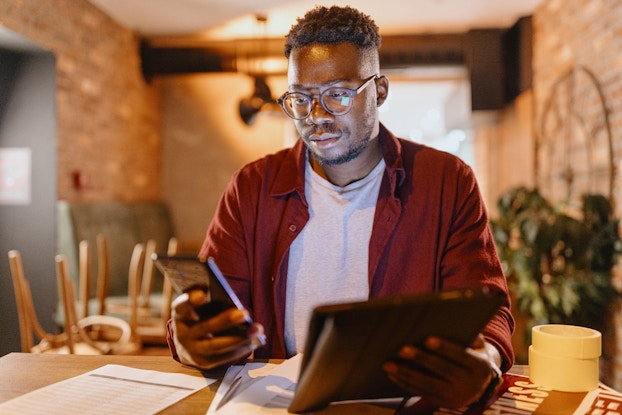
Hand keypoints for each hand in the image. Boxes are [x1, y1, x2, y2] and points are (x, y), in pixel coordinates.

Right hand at [171, 288, 264, 369]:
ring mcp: (192, 351)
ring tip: (257, 329)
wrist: (187, 344)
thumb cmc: (199, 315)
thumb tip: (231, 300)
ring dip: (240, 338)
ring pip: (217, 346)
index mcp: (180, 315)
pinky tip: (254, 340)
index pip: (181, 307)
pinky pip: (224, 357)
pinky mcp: (204, 363)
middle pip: (204, 327)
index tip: (203, 293)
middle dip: (226, 320)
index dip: (190, 300)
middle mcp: (182, 335)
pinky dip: (241, 349)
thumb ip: (210, 299)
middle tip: (245, 313)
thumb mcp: (200, 306)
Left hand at [383, 334, 500, 409]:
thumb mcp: (478, 345)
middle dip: (421, 359)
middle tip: (401, 349)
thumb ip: (468, 334)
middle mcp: (470, 384)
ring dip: (406, 374)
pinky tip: (392, 374)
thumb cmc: (473, 354)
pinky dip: (405, 384)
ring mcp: (456, 397)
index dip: (445, 348)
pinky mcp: (443, 403)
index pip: (462, 356)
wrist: (481, 385)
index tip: (427, 339)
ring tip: (389, 363)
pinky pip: (422, 393)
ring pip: (429, 385)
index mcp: (480, 367)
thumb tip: (448, 321)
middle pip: (443, 371)